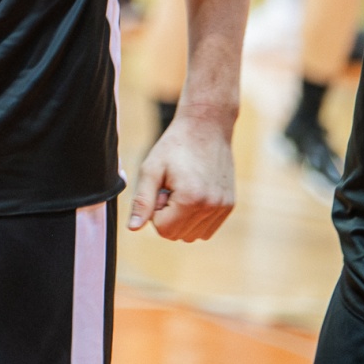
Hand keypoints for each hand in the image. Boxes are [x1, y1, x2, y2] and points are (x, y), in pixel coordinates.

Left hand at [129, 109, 235, 240]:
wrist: (207, 128)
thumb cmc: (174, 146)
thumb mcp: (150, 169)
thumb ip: (142, 201)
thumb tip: (133, 228)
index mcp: (191, 200)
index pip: (163, 230)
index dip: (155, 211)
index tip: (160, 190)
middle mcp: (211, 208)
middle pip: (177, 235)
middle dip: (167, 216)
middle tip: (170, 188)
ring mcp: (223, 208)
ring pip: (192, 235)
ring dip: (181, 219)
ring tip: (182, 190)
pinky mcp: (230, 206)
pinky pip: (207, 229)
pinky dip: (195, 218)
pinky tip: (193, 194)